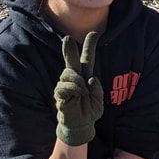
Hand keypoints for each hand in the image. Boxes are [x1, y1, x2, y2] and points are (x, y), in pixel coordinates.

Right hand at [54, 32, 103, 146]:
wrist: (81, 124)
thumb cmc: (90, 110)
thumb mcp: (99, 99)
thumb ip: (97, 89)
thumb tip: (91, 79)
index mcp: (86, 76)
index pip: (87, 59)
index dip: (89, 46)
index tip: (94, 33)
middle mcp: (75, 78)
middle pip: (72, 61)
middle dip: (70, 50)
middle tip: (67, 38)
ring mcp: (66, 85)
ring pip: (68, 74)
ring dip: (78, 82)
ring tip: (82, 92)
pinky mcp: (59, 94)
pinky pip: (64, 86)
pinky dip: (73, 89)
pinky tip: (77, 95)